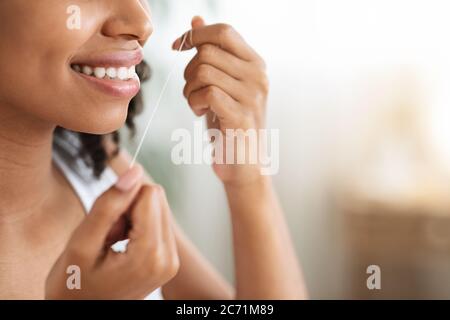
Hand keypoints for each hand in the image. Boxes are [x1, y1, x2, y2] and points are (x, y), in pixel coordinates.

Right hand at [45, 166, 178, 298]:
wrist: (81, 313)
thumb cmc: (74, 285)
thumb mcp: (82, 242)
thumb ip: (109, 203)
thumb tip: (135, 171)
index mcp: (150, 255)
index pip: (149, 193)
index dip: (122, 199)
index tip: (106, 223)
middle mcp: (169, 258)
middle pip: (157, 198)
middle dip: (128, 209)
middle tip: (107, 236)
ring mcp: (171, 260)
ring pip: (157, 206)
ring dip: (131, 218)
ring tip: (112, 243)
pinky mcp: (168, 259)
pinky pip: (157, 221)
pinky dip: (136, 227)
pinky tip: (120, 247)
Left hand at [173, 17, 269, 185]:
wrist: (244, 162)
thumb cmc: (230, 121)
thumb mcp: (222, 82)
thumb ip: (214, 52)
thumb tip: (196, 20)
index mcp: (256, 63)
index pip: (224, 32)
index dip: (195, 35)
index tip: (175, 47)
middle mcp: (258, 76)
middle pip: (208, 52)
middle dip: (188, 70)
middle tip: (192, 90)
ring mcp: (252, 96)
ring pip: (203, 71)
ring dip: (189, 89)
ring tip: (196, 103)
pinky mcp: (241, 116)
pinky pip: (206, 93)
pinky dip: (194, 102)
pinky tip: (200, 112)